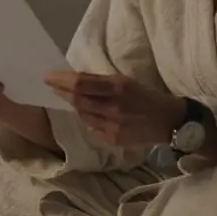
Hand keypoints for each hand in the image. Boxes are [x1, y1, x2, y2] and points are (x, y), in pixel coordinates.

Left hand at [44, 71, 185, 146]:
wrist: (169, 121)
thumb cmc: (146, 96)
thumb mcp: (126, 82)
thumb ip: (102, 82)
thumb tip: (75, 80)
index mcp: (117, 87)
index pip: (80, 83)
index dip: (61, 80)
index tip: (47, 76)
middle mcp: (113, 107)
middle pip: (77, 100)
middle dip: (61, 92)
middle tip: (51, 86)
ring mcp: (112, 125)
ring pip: (82, 114)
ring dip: (72, 105)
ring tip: (65, 97)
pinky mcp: (113, 139)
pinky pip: (92, 127)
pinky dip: (85, 118)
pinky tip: (85, 112)